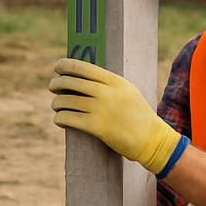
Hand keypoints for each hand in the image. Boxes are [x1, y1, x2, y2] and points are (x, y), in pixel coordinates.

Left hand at [49, 58, 181, 173]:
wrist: (151, 139)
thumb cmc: (138, 115)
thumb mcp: (127, 91)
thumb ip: (109, 83)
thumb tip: (83, 77)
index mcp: (114, 81)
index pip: (83, 68)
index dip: (65, 65)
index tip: (57, 67)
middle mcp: (106, 93)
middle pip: (70, 82)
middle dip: (57, 83)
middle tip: (53, 86)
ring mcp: (100, 110)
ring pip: (66, 101)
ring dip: (56, 103)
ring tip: (56, 105)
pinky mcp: (96, 127)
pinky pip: (68, 118)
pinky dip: (59, 118)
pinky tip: (59, 120)